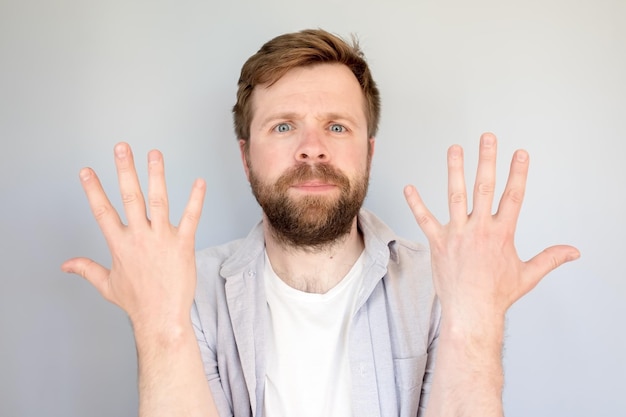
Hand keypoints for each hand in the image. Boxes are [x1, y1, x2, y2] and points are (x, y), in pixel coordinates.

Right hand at [62, 143, 205, 330]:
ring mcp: (162, 239)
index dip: (93, 189)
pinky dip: (196, 199)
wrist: (161, 318)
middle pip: (130, 197)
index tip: (87, 170)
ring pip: (159, 201)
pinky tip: (199, 182)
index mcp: (119, 245)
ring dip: (157, 175)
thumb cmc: (136, 302)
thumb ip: (86, 269)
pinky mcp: (183, 244)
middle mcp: (139, 237)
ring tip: (154, 154)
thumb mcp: (107, 285)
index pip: (102, 211)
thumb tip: (66, 265)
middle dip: (125, 170)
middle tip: (122, 147)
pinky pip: (191, 218)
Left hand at [404, 133, 578, 324]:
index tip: (520, 153)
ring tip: (454, 149)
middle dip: (487, 160)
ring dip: (455, 170)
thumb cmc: (497, 295)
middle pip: (484, 187)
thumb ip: (550, 258)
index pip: (513, 196)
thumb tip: (573, 252)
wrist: (471, 312)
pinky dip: (416, 204)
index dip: (518, 173)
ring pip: (456, 196)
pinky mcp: (438, 243)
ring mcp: (457, 234)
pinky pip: (424, 220)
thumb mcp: (528, 275)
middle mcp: (479, 229)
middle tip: (487, 137)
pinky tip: (409, 188)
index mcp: (502, 233)